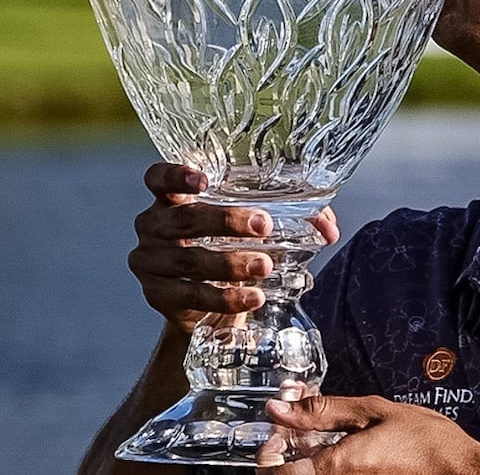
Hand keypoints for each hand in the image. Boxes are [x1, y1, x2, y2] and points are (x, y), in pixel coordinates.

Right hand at [127, 163, 339, 334]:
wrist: (207, 304)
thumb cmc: (232, 247)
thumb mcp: (252, 225)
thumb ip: (292, 215)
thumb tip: (328, 228)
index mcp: (172, 198)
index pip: (158, 178)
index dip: (175, 175)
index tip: (203, 181)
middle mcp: (154, 226)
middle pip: (185, 219)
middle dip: (226, 221)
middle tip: (264, 225)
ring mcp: (151, 262)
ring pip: (189, 260)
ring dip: (230, 263)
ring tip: (265, 266)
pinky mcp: (159, 296)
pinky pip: (192, 295)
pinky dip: (225, 297)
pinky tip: (253, 296)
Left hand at [255, 382, 479, 473]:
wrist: (459, 471)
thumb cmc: (425, 442)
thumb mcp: (373, 412)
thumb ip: (324, 410)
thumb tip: (282, 406)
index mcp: (336, 465)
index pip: (275, 473)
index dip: (267, 453)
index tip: (277, 431)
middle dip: (283, 455)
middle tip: (294, 432)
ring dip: (303, 460)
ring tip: (317, 438)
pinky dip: (323, 465)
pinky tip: (336, 450)